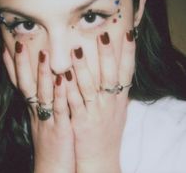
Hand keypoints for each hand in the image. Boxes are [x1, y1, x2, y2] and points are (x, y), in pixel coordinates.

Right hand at [3, 43, 74, 172]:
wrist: (53, 169)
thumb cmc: (51, 141)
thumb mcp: (44, 118)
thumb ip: (46, 100)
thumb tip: (49, 81)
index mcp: (33, 108)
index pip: (19, 83)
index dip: (12, 66)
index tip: (8, 47)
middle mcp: (36, 111)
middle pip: (26, 84)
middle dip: (22, 64)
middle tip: (19, 43)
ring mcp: (47, 119)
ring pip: (42, 93)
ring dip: (42, 73)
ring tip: (43, 53)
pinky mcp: (60, 128)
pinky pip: (59, 108)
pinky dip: (60, 93)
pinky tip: (62, 79)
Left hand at [65, 31, 134, 172]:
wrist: (101, 157)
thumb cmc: (108, 130)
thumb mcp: (118, 110)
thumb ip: (117, 91)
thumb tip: (119, 71)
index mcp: (119, 98)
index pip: (127, 72)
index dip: (129, 53)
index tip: (128, 34)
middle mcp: (110, 103)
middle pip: (110, 75)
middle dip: (107, 55)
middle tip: (103, 35)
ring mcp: (95, 111)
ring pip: (89, 86)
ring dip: (83, 68)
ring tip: (76, 50)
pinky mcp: (80, 121)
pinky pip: (74, 102)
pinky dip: (69, 89)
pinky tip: (62, 76)